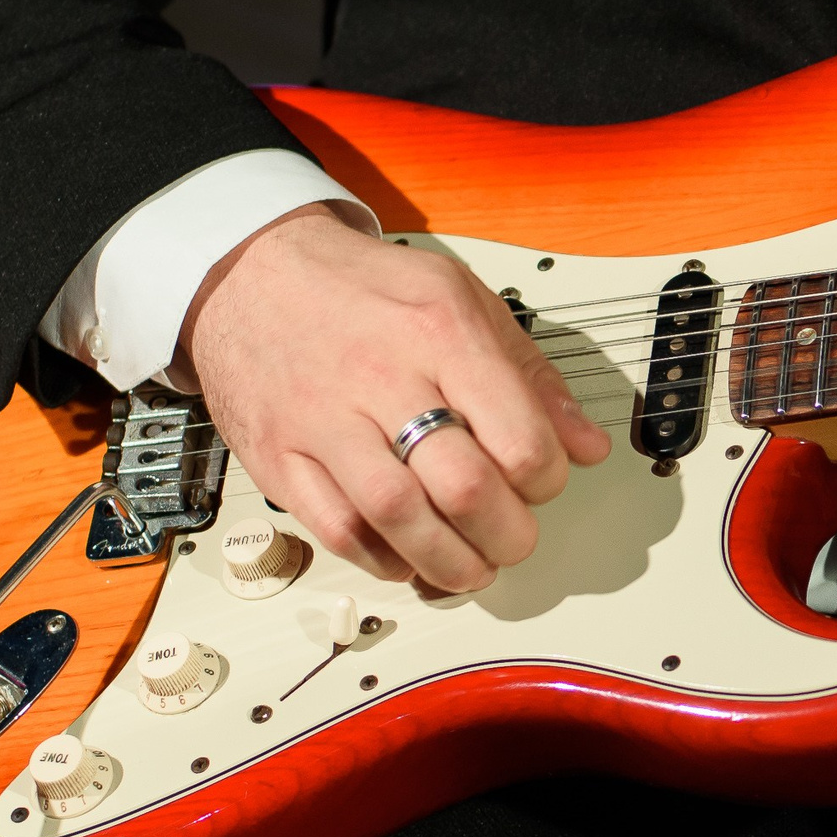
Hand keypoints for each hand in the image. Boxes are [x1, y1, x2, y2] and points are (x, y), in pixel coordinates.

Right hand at [179, 204, 611, 591]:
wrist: (249, 270)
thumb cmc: (363, 288)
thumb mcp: (465, 301)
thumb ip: (532, 376)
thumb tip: (586, 445)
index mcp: (441, 335)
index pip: (519, 440)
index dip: (546, 481)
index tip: (543, 484)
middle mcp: (380, 379)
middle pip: (464, 489)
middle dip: (507, 534)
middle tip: (514, 539)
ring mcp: (322, 422)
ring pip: (398, 519)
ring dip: (449, 562)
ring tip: (472, 566)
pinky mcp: (278, 456)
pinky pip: (337, 530)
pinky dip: (383, 558)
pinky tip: (408, 555)